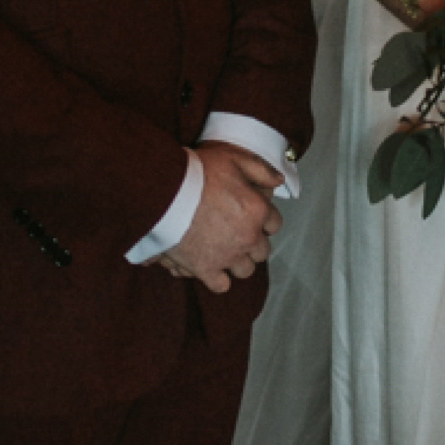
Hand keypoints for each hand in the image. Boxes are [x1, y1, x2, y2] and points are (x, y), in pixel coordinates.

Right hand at [156, 142, 281, 294]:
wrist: (166, 191)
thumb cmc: (199, 172)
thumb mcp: (234, 159)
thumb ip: (261, 170)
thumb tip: (278, 182)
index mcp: (257, 211)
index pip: (275, 223)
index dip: (264, 219)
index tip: (252, 216)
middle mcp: (248, 237)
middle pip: (262, 251)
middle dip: (252, 242)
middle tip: (236, 232)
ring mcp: (228, 255)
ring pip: (245, 270)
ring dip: (238, 261)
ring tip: (224, 250)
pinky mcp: (206, 269)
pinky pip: (221, 285)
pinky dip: (217, 278)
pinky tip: (210, 267)